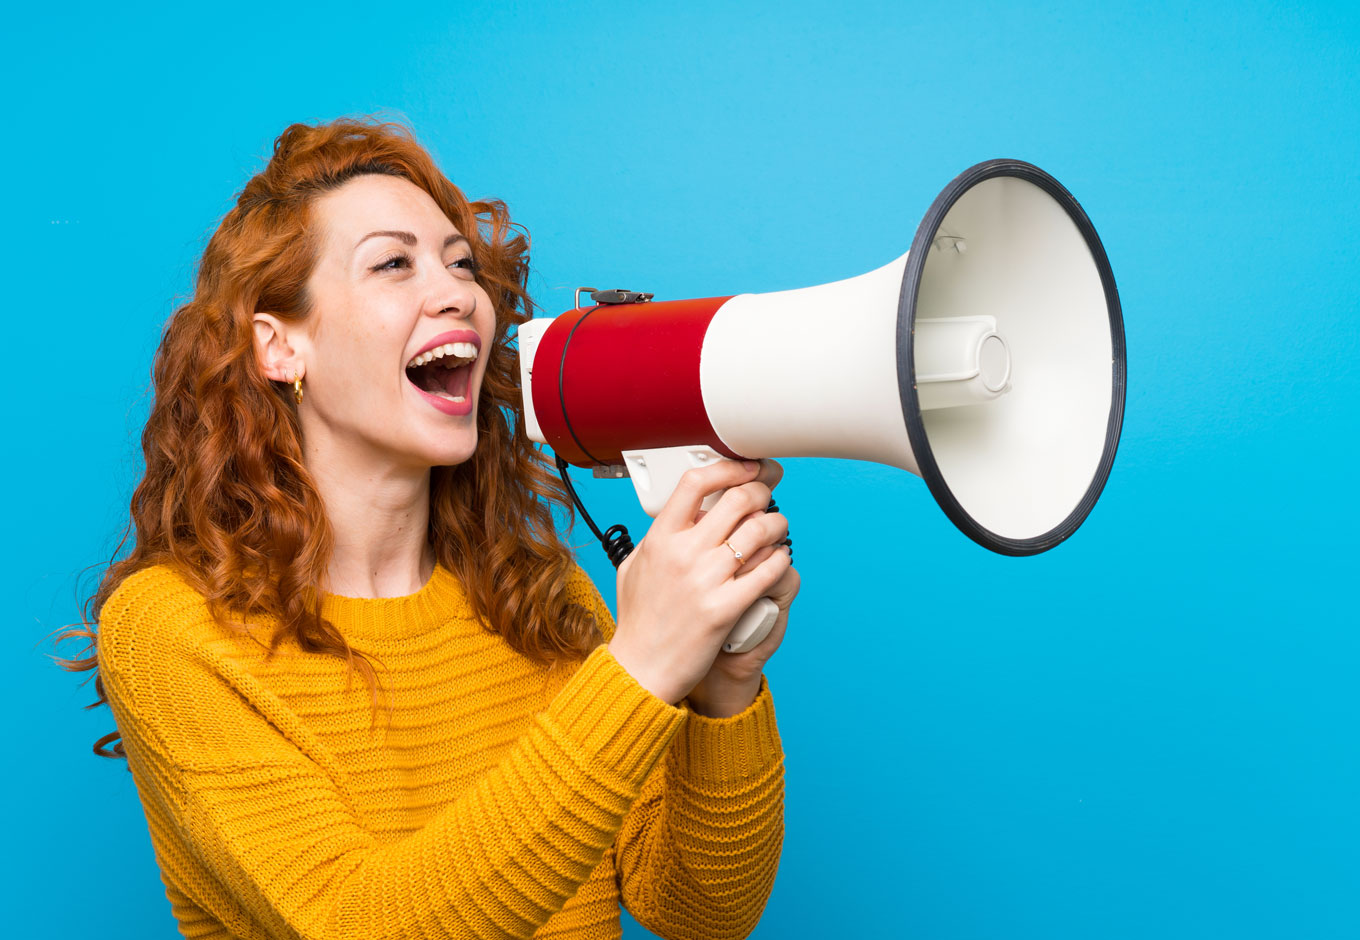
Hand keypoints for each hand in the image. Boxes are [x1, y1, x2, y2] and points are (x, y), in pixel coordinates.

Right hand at [609, 459, 791, 704]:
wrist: (641, 668)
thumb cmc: (638, 621)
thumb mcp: (633, 568)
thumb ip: (655, 540)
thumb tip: (676, 516)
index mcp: (660, 540)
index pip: (695, 483)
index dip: (728, 468)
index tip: (745, 468)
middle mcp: (683, 554)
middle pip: (736, 500)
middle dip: (761, 490)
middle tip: (768, 493)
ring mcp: (705, 580)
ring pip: (759, 531)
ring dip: (777, 523)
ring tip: (779, 525)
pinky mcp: (725, 608)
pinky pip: (767, 571)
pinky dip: (781, 559)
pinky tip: (781, 557)